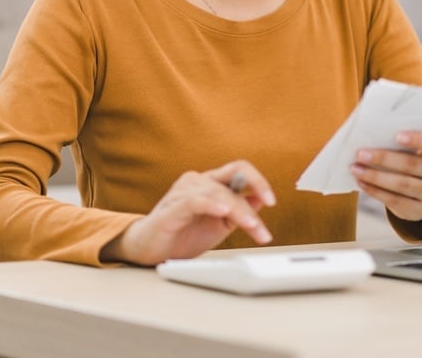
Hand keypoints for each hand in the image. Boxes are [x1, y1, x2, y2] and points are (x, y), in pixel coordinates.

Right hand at [100, 160, 275, 265]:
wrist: (150, 250)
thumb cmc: (183, 234)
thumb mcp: (221, 224)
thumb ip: (239, 211)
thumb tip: (261, 200)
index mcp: (211, 183)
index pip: (239, 171)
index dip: (258, 181)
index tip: (272, 201)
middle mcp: (198, 182)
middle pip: (233, 177)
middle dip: (254, 199)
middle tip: (263, 227)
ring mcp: (183, 191)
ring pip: (218, 192)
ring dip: (240, 211)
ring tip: (252, 227)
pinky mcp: (171, 207)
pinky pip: (194, 200)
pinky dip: (211, 204)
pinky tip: (223, 212)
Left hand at [350, 131, 421, 222]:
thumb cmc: (412, 159)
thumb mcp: (414, 148)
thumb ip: (398, 141)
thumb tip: (370, 136)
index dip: (416, 139)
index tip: (397, 135)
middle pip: (411, 165)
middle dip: (384, 159)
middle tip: (361, 154)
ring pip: (402, 184)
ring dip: (375, 177)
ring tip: (356, 169)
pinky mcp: (420, 210)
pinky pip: (395, 200)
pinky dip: (375, 191)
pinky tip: (362, 182)